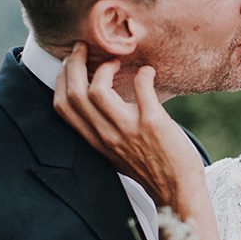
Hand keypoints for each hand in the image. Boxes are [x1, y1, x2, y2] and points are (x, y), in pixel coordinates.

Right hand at [53, 43, 204, 206]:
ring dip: (106, 67)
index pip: (62, 106)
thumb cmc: (151, 168)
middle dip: (74, 63)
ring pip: (98, 89)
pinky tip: (149, 73)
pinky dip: (144, 74)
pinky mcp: (154, 123)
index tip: (71, 63)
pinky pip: (142, 87)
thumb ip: (104, 131)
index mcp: (96, 140)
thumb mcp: (116, 152)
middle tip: (85, 48)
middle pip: (75, 93)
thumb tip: (99, 102)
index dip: (62, 78)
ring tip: (118, 61)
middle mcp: (107, 135)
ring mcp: (129, 129)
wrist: (178, 191)